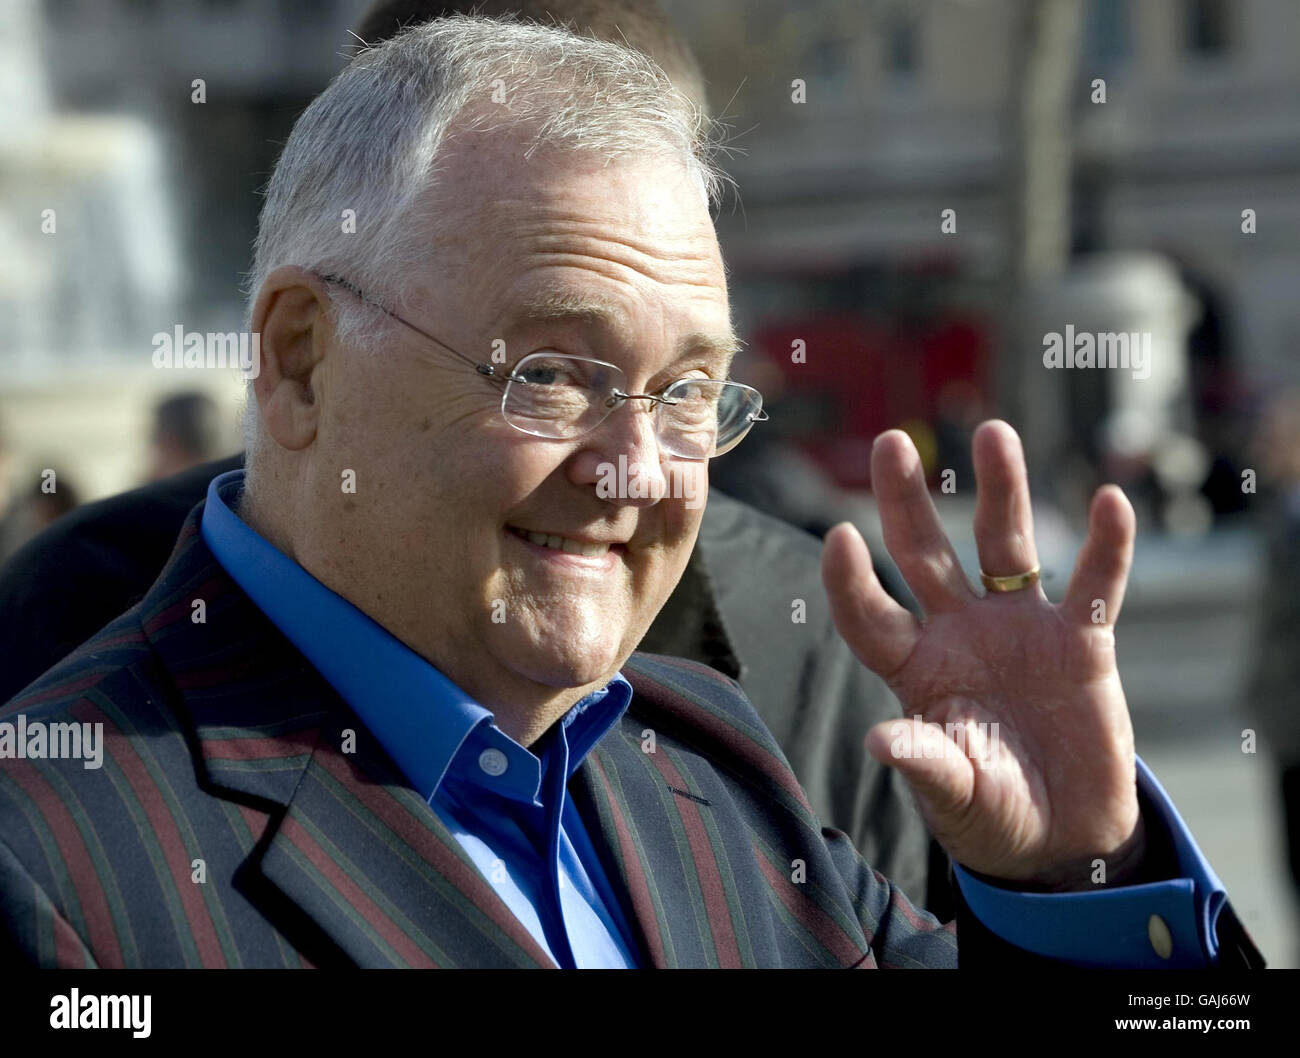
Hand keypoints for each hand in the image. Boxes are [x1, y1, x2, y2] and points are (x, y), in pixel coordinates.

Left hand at [822, 420, 1143, 888]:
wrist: (1065, 833)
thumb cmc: (993, 812)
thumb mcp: (957, 794)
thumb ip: (926, 763)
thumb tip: (878, 740)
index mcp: (916, 669)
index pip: (871, 615)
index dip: (851, 580)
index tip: (838, 535)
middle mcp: (960, 633)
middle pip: (923, 554)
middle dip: (904, 500)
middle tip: (889, 442)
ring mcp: (1020, 630)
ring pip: (1005, 546)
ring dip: (1001, 491)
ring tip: (992, 432)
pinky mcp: (1082, 642)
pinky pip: (1097, 585)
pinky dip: (1107, 547)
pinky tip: (1108, 501)